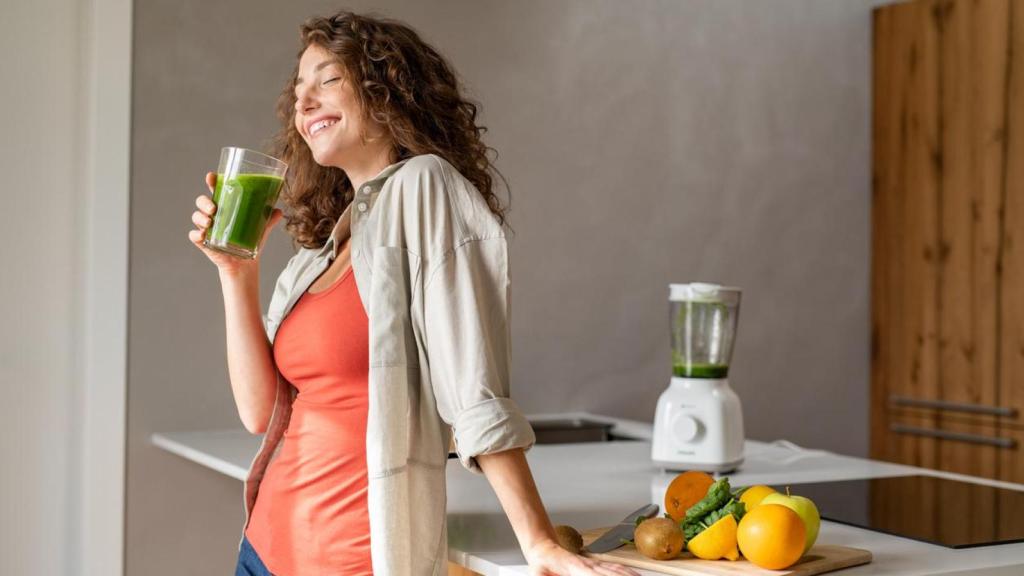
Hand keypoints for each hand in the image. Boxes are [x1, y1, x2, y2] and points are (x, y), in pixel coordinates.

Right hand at [188, 171, 282, 275]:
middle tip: (214, 208)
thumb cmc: (250, 240)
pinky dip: (196, 235)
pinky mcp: (204, 242)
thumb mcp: (261, 228)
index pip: (216, 190)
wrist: (245, 263)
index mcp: (225, 206)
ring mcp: (206, 228)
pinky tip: (202, 236)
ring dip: (200, 217)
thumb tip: (279, 211)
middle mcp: (213, 214)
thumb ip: (269, 219)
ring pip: (196, 217)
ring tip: (210, 222)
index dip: (211, 181)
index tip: (211, 176)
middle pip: (201, 201)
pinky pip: (194, 236)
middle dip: (204, 202)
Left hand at [523, 539, 640, 575]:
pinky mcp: (593, 566)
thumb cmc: (541, 566)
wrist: (542, 551)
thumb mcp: (538, 574)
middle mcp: (587, 565)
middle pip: (611, 573)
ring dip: (629, 575)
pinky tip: (633, 574)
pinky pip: (612, 568)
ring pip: (615, 571)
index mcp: (574, 567)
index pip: (596, 575)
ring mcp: (591, 564)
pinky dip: (625, 571)